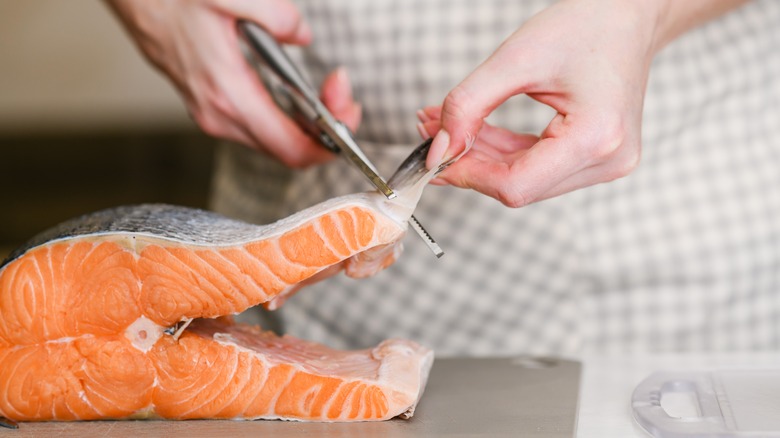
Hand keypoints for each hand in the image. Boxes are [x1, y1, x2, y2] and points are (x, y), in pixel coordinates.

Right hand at [105, 0, 360, 167]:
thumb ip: (277, 16)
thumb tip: (301, 35)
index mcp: (227, 95)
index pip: (291, 148)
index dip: (331, 143)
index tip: (349, 115)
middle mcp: (219, 115)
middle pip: (288, 151)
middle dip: (326, 130)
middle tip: (343, 94)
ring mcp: (214, 115)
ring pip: (275, 143)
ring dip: (307, 125)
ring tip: (328, 94)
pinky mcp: (211, 107)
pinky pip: (260, 128)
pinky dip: (286, 119)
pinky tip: (299, 96)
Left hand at [421, 0, 745, 206]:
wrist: (627, 15)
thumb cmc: (584, 25)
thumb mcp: (514, 59)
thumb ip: (468, 105)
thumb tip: (438, 150)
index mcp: (596, 137)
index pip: (516, 185)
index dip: (467, 175)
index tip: (432, 157)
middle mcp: (608, 160)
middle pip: (519, 186)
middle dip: (469, 163)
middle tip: (430, 134)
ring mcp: (607, 163)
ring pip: (525, 179)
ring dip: (482, 157)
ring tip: (446, 126)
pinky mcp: (597, 158)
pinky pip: (538, 167)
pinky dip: (503, 152)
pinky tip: (475, 131)